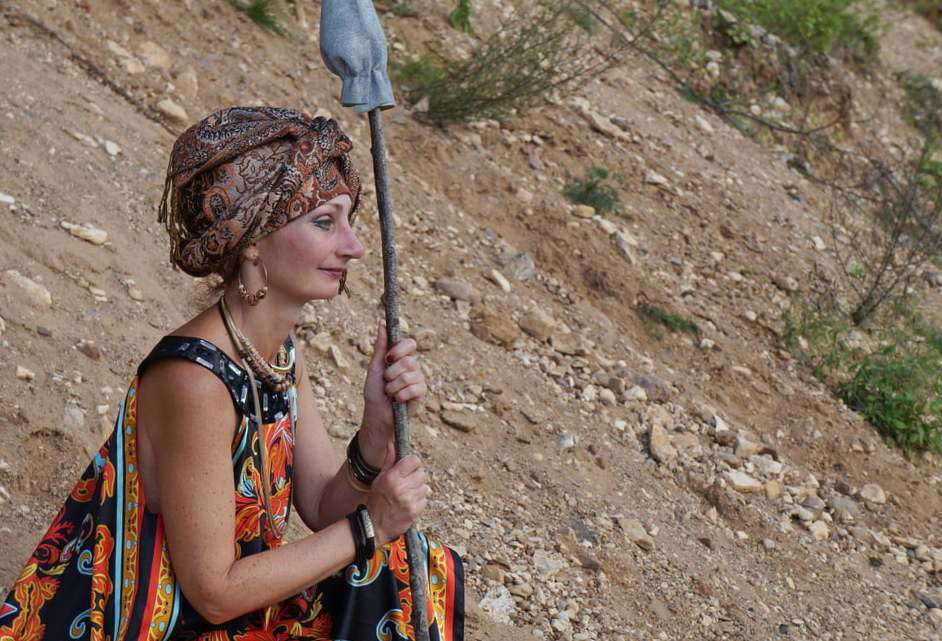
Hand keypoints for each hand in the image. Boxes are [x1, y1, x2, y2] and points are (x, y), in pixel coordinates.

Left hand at [360, 324, 426, 463]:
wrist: (377, 416)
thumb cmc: (374, 393)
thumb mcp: (374, 369)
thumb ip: (380, 348)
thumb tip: (381, 325)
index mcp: (401, 358)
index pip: (410, 344)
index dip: (401, 349)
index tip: (388, 359)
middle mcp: (412, 367)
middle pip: (409, 361)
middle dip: (392, 373)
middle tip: (386, 382)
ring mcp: (418, 380)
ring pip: (410, 376)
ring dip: (393, 387)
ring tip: (389, 393)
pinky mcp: (421, 394)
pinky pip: (414, 389)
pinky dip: (400, 396)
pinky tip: (396, 401)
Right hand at [366, 443, 428, 543]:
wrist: (374, 526)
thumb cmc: (376, 500)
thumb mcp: (379, 479)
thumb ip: (389, 461)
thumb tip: (392, 443)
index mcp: (391, 477)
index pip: (414, 461)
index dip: (413, 463)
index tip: (409, 468)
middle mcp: (401, 487)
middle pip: (422, 473)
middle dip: (416, 477)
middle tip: (407, 484)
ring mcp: (408, 500)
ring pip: (425, 487)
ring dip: (418, 490)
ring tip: (407, 495)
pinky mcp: (414, 511)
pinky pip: (425, 500)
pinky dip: (419, 501)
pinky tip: (409, 504)